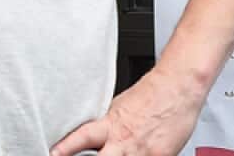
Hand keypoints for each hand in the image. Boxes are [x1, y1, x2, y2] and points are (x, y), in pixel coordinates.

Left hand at [50, 65, 207, 155]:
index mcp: (110, 125)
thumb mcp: (120, 107)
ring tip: (123, 154)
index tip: (53, 153)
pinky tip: (145, 154)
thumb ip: (106, 126)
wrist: (179, 85)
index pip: (81, 138)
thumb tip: (93, 138)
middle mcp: (123, 140)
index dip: (66, 148)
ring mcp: (141, 151)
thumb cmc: (152, 94)